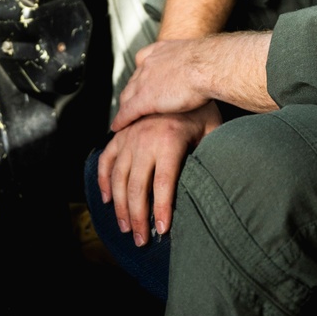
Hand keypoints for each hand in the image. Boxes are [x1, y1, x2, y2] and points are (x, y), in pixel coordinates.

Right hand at [97, 103, 221, 244]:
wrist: (185, 75)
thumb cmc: (201, 107)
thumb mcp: (212, 130)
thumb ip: (209, 155)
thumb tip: (213, 183)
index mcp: (168, 140)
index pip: (163, 184)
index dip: (161, 210)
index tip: (162, 231)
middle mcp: (144, 139)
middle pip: (137, 187)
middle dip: (138, 218)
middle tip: (141, 240)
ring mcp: (130, 136)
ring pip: (118, 178)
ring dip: (120, 206)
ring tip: (126, 227)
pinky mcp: (122, 134)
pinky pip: (106, 159)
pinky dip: (103, 180)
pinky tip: (107, 198)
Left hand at [112, 32, 274, 129]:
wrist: (209, 65)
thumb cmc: (213, 61)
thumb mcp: (202, 55)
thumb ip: (200, 62)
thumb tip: (213, 67)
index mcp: (162, 50)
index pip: (143, 61)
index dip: (142, 75)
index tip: (141, 82)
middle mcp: (150, 64)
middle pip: (133, 80)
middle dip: (132, 92)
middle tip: (130, 102)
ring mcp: (145, 82)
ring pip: (128, 96)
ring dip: (125, 107)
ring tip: (123, 117)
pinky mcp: (145, 100)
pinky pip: (127, 112)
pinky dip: (121, 120)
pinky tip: (117, 127)